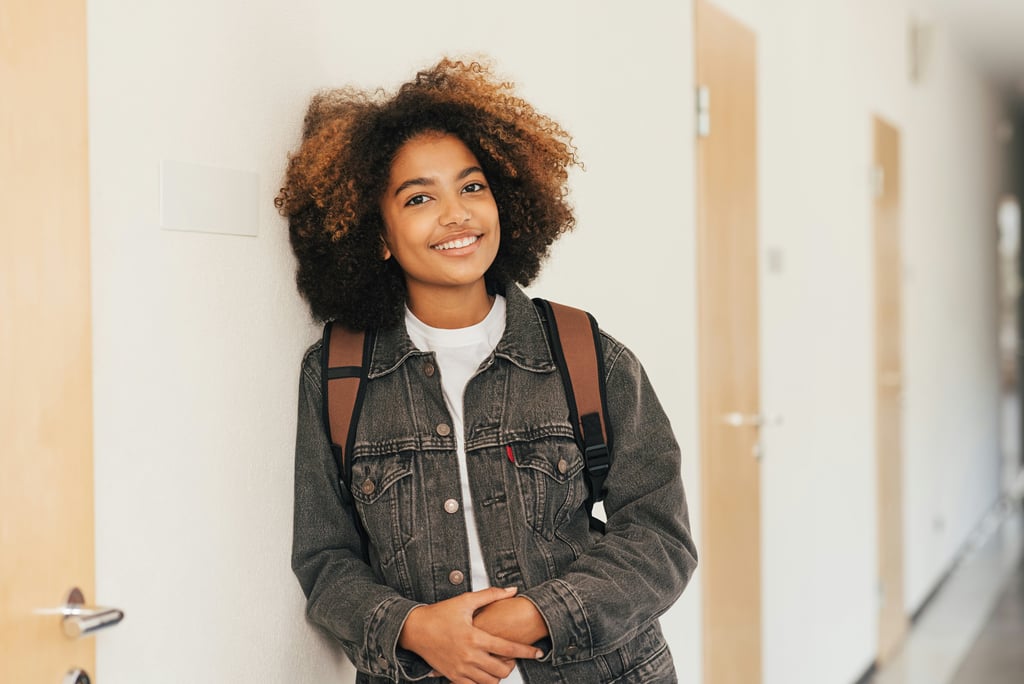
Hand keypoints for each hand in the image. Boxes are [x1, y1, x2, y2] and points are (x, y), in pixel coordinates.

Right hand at [398, 587, 542, 683]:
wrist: (415, 630)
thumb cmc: (440, 613)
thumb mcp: (465, 601)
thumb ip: (491, 595)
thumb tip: (513, 590)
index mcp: (474, 637)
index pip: (507, 648)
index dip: (526, 651)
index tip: (538, 653)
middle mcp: (468, 656)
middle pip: (501, 670)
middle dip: (512, 664)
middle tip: (512, 657)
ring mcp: (460, 669)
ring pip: (489, 682)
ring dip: (498, 675)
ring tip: (498, 664)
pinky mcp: (452, 676)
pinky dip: (482, 682)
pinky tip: (484, 671)